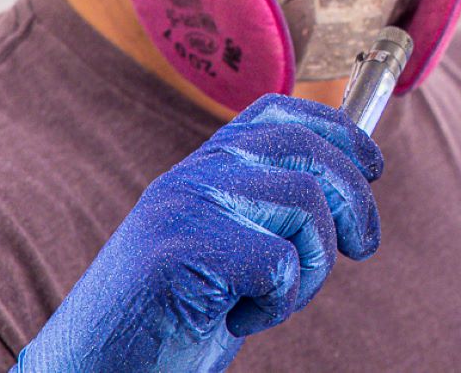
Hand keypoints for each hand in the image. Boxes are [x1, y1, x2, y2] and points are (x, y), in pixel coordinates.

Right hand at [12, 94, 382, 371]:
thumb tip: (349, 178)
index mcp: (201, 170)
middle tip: (362, 247)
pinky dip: (278, 303)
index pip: (278, 113)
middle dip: (355, 200)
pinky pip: (277, 263)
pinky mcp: (181, 254)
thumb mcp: (226, 250)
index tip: (372, 167)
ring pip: (305, 201)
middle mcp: (192, 177)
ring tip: (279, 298)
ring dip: (315, 264)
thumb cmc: (167, 322)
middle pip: (308, 151)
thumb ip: (266, 210)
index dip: (338, 130)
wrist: (88, 372)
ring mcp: (184, 210)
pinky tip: (240, 318)